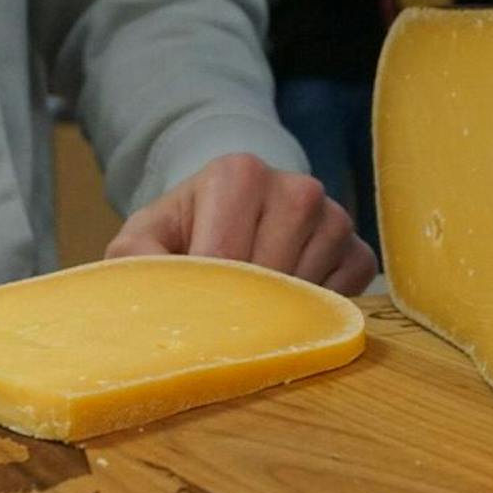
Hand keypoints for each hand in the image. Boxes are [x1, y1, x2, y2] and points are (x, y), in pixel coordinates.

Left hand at [107, 153, 377, 294]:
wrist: (228, 217)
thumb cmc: (184, 233)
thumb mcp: (145, 239)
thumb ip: (134, 258)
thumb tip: (155, 299)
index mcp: (240, 173)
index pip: (227, 260)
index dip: (205, 299)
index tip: (189, 314)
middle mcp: (297, 187)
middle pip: (271, 279)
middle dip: (241, 309)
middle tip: (218, 319)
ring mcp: (334, 218)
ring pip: (308, 294)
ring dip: (276, 314)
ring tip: (248, 305)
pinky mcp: (358, 250)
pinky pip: (341, 300)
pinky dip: (312, 315)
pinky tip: (285, 303)